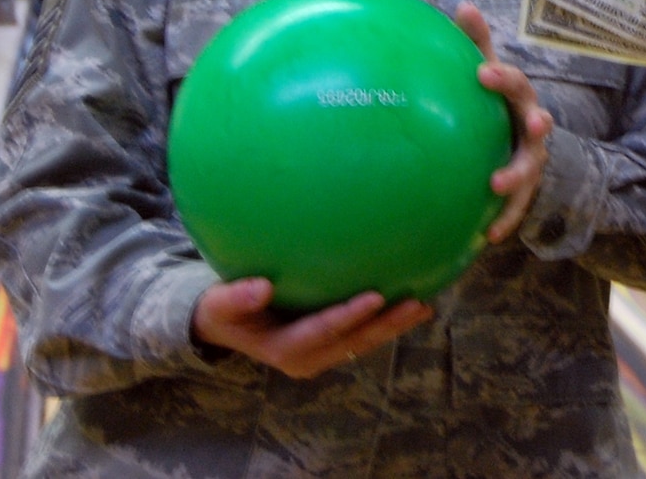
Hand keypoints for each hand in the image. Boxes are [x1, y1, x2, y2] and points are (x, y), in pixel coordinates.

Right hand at [191, 277, 432, 378]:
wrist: (225, 326)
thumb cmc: (223, 309)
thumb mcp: (219, 304)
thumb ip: (236, 297)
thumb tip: (262, 287)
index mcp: (284, 349)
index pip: (323, 331)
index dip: (349, 316)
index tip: (375, 296)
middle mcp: (308, 358)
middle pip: (354, 341)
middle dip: (387, 325)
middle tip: (418, 304)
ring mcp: (322, 354)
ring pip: (364, 341)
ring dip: (395, 326)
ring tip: (425, 305)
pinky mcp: (330, 345)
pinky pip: (362, 334)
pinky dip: (386, 320)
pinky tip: (411, 298)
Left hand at [455, 2, 553, 241]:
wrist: (521, 144)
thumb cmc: (496, 103)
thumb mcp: (488, 71)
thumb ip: (476, 44)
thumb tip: (462, 5)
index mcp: (519, 98)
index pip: (514, 82)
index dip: (502, 76)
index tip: (482, 72)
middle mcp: (532, 127)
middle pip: (538, 123)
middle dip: (536, 124)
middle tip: (534, 124)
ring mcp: (532, 159)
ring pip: (530, 167)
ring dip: (517, 174)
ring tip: (497, 184)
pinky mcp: (525, 189)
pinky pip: (517, 207)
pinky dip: (506, 220)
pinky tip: (487, 237)